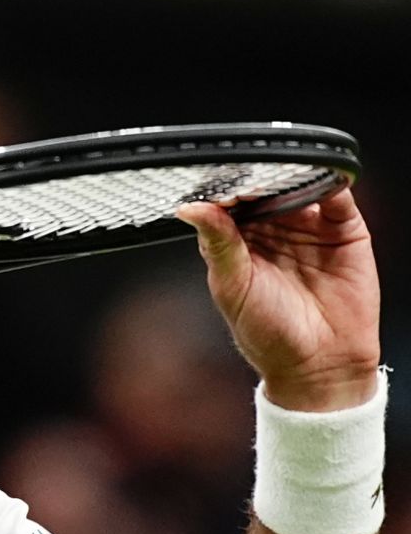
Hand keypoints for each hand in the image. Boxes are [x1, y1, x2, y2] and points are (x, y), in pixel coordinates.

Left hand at [177, 189, 380, 410]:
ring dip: (292, 175)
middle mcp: (272, 228)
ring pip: (298, 186)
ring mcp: (308, 226)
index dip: (225, 188)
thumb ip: (218, 243)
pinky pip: (337, 198)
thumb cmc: (267, 332)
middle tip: (252, 170)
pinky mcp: (343, 230)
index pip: (228, 201)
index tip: (221, 179)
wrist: (319, 364)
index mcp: (237, 239)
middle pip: (264, 188)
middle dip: (258, 177)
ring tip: (283, 172)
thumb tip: (191, 209)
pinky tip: (319, 178)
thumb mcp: (233, 285)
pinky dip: (330, 183)